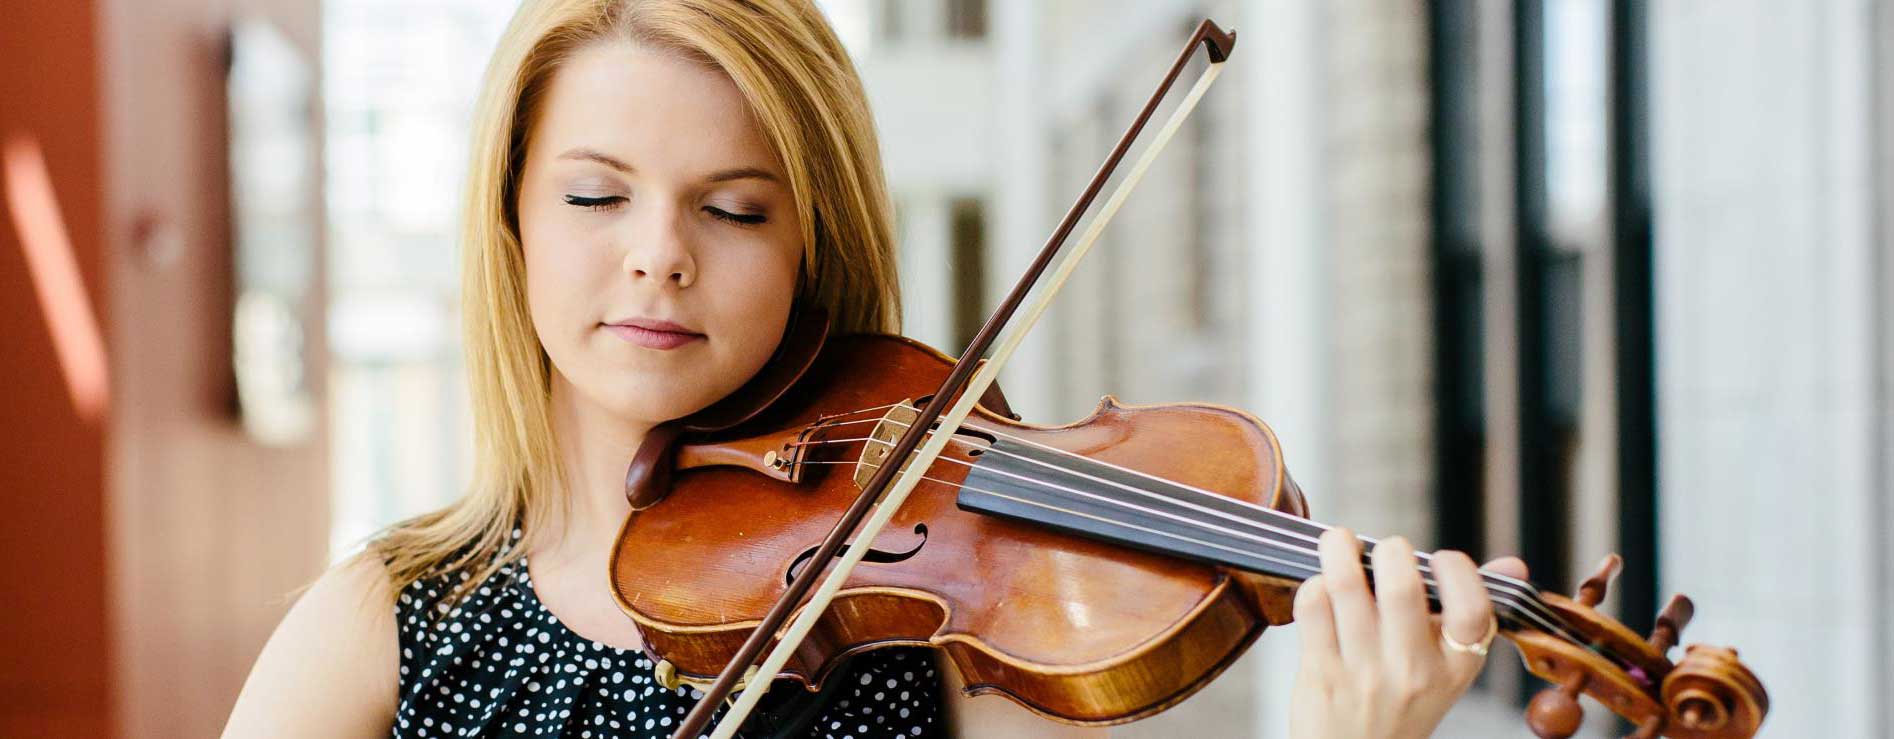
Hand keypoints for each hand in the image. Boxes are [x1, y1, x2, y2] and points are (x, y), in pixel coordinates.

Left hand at [1288, 528, 1528, 738]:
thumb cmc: (1400, 705)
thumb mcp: (1447, 671)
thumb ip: (1472, 613)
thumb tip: (1513, 564)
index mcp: (1455, 667)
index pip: (1472, 608)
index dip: (1457, 569)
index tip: (1441, 559)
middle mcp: (1412, 671)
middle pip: (1402, 586)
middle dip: (1391, 550)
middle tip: (1385, 550)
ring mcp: (1364, 672)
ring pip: (1346, 585)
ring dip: (1340, 548)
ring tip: (1341, 543)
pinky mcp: (1321, 671)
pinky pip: (1313, 605)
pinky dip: (1315, 583)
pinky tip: (1323, 587)